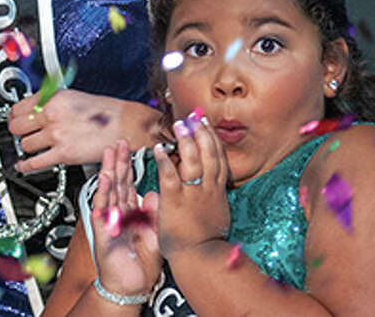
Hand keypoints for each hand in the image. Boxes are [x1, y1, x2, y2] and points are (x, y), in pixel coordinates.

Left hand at [9, 90, 154, 171]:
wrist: (126, 125)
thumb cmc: (105, 112)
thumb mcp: (72, 97)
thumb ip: (51, 103)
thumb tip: (35, 109)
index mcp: (53, 99)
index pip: (18, 108)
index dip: (14, 116)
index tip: (14, 120)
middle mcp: (52, 115)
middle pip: (17, 126)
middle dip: (18, 132)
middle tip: (21, 134)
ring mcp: (57, 135)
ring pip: (25, 144)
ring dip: (27, 147)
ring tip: (33, 147)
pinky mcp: (64, 154)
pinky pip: (35, 162)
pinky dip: (25, 166)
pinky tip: (23, 166)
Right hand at [88, 139, 160, 298]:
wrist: (131, 285)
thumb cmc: (140, 264)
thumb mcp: (152, 234)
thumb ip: (152, 213)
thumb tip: (153, 194)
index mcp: (129, 213)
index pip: (128, 183)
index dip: (129, 166)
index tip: (130, 148)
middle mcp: (118, 213)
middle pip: (118, 182)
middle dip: (118, 161)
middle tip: (119, 142)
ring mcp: (109, 220)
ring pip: (109, 190)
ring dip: (109, 170)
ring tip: (110, 152)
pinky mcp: (103, 229)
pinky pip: (103, 207)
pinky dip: (104, 192)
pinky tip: (106, 178)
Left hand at [154, 113, 229, 257]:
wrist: (201, 258)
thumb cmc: (206, 240)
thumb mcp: (216, 214)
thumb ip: (212, 196)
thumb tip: (211, 185)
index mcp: (217, 192)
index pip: (218, 159)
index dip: (212, 140)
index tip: (206, 124)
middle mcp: (208, 189)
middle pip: (209, 155)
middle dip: (202, 133)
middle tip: (194, 117)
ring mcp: (193, 194)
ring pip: (194, 161)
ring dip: (186, 140)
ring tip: (178, 125)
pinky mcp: (176, 201)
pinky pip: (170, 176)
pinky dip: (165, 161)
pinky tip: (157, 149)